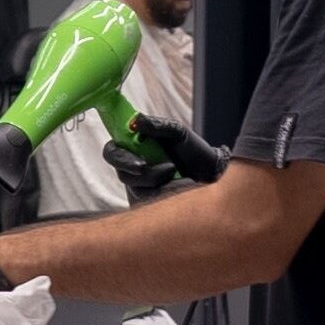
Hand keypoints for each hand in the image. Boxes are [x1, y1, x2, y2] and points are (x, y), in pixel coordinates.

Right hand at [105, 114, 231, 202]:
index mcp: (135, 147)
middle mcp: (134, 168)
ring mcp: (141, 188)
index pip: (112, 151)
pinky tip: (179, 185)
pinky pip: (150, 202)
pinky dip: (166, 191)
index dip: (118, 156)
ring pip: (137, 189)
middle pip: (122, 173)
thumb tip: (135, 120)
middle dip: (139, 172)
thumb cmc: (193, 150)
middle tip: (157, 167)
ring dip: (157, 179)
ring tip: (175, 171)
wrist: (213, 173)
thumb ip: (156, 125)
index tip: (139, 161)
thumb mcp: (177, 132)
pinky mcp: (151, 203)